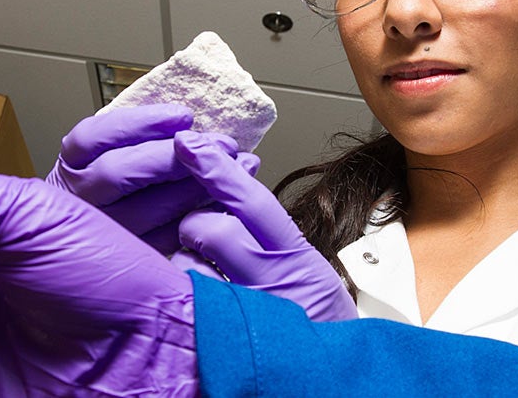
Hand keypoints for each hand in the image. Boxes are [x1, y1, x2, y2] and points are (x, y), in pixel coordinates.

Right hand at [49, 104, 251, 254]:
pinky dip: (196, 218)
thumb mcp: (116, 147)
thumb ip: (144, 133)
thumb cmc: (116, 175)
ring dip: (194, 188)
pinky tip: (223, 201)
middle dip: (175, 156)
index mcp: (74, 159)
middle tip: (221, 144)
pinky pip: (162, 240)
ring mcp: (101, 231)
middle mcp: (80, 195)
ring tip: (233, 170)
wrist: (87, 234)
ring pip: (144, 209)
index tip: (184, 116)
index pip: (95, 136)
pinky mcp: (128, 258)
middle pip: (119, 172)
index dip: (141, 123)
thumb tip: (191, 117)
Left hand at [170, 131, 357, 321]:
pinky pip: (186, 302)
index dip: (217, 167)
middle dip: (196, 224)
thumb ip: (270, 232)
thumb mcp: (305, 267)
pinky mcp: (226, 337)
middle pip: (215, 227)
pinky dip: (184, 295)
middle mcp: (276, 281)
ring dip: (186, 261)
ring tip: (204, 276)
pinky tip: (198, 303)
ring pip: (192, 263)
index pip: (253, 199)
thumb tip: (228, 183)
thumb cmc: (315, 320)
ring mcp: (250, 311)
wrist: (333, 378)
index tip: (191, 143)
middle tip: (199, 234)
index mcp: (298, 255)